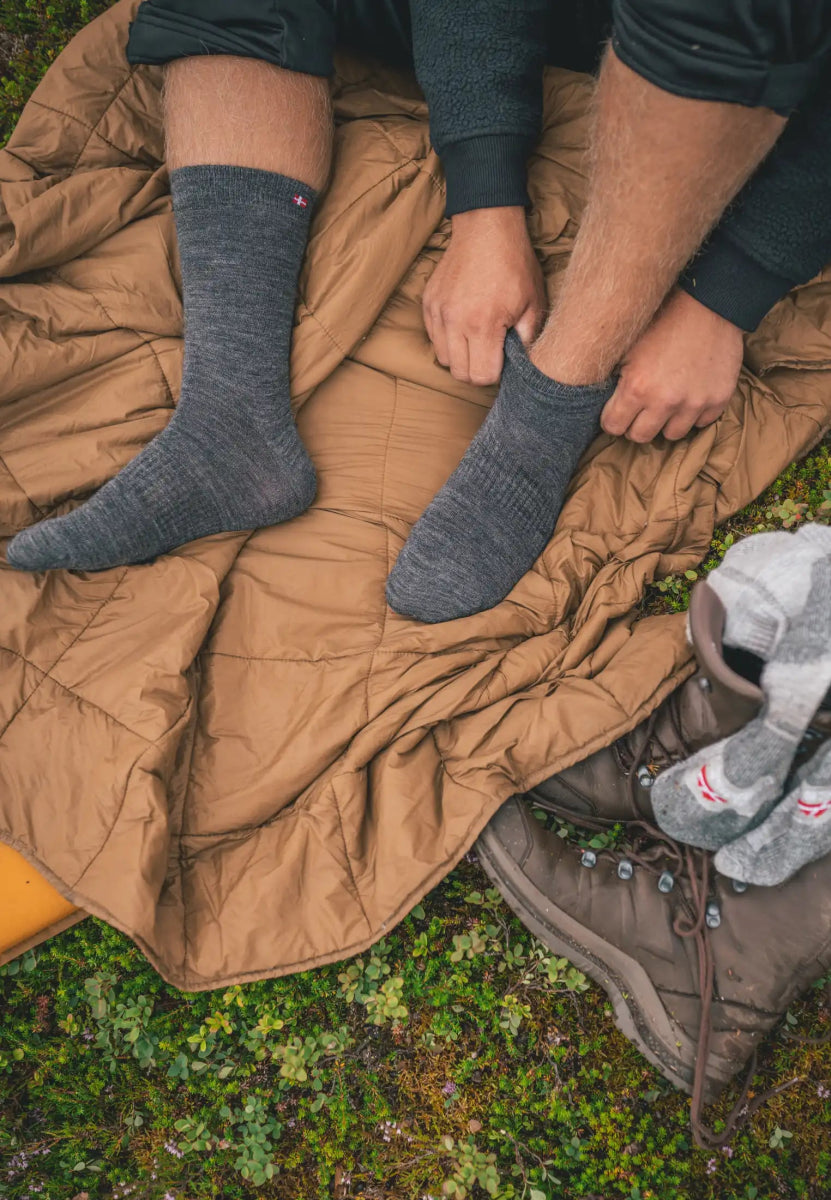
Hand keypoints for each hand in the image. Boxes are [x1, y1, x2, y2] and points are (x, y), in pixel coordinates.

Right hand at [423, 206, 545, 385]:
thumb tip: (521, 364)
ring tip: (476, 339)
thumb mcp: (533, 302)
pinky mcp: (429, 303)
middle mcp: (455, 321)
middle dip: (477, 369)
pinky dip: (447, 339)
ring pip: (444, 359)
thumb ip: (527, 339)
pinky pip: (434, 337)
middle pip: (460, 373)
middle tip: (491, 353)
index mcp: (483, 324)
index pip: (482, 376)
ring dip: (460, 356)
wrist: (487, 227)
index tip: (503, 359)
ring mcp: (438, 312)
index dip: (495, 373)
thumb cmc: (514, 263)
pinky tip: (463, 324)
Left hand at [600, 288, 744, 442]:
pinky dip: (693, 413)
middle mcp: (666, 401)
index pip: (613, 427)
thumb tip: (603, 402)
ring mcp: (694, 403)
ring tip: (666, 401)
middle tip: (640, 408)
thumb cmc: (662, 319)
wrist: (708, 302)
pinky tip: (689, 394)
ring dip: (666, 421)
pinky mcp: (718, 399)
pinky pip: (701, 423)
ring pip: (672, 434)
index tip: (617, 410)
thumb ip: (615, 379)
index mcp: (637, 388)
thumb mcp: (627, 347)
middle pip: (641, 437)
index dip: (613, 418)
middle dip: (636, 424)